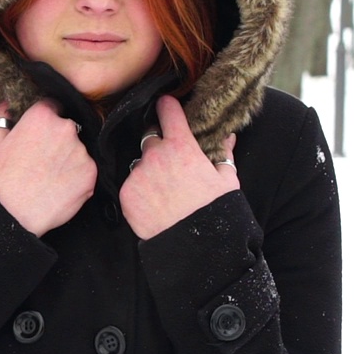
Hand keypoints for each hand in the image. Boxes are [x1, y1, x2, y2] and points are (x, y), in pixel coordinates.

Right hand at [0, 101, 95, 236]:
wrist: (15, 213)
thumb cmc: (3, 178)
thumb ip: (2, 118)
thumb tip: (5, 105)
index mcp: (43, 116)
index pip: (53, 106)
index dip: (47, 119)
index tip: (42, 133)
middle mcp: (66, 128)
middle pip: (68, 127)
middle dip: (59, 139)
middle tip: (44, 158)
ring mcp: (81, 151)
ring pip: (78, 149)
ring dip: (69, 158)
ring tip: (51, 175)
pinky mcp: (91, 172)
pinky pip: (86, 170)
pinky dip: (77, 176)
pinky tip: (60, 186)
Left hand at [119, 95, 239, 239]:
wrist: (196, 248)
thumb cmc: (216, 212)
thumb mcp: (227, 180)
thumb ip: (222, 152)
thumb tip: (227, 136)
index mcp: (181, 146)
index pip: (168, 111)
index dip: (168, 106)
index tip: (166, 104)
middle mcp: (155, 156)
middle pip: (150, 137)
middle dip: (159, 144)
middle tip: (171, 161)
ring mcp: (138, 175)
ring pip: (140, 162)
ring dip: (149, 169)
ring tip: (164, 189)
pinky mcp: (126, 195)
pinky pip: (131, 185)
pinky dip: (140, 190)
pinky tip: (155, 203)